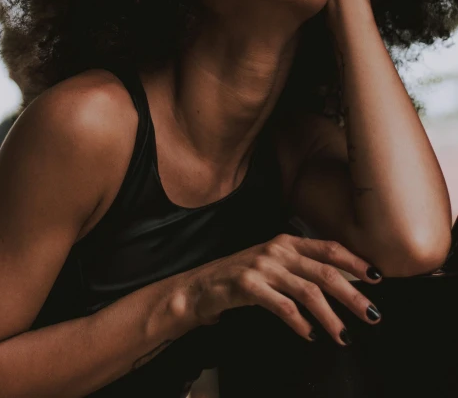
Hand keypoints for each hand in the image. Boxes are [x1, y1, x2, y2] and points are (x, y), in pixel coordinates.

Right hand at [183, 233, 381, 345]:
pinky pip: (282, 306)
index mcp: (287, 241)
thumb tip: (342, 284)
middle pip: (325, 272)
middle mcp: (277, 249)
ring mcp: (263, 266)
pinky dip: (300, 323)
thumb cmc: (242, 277)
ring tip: (344, 336)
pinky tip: (311, 335)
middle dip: (352, 295)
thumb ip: (302, 267)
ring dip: (331, 316)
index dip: (354, 262)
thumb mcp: (274, 264)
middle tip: (372, 315)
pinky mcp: (248, 285)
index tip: (377, 277)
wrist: (201, 286)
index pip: (329, 248)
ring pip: (308, 292)